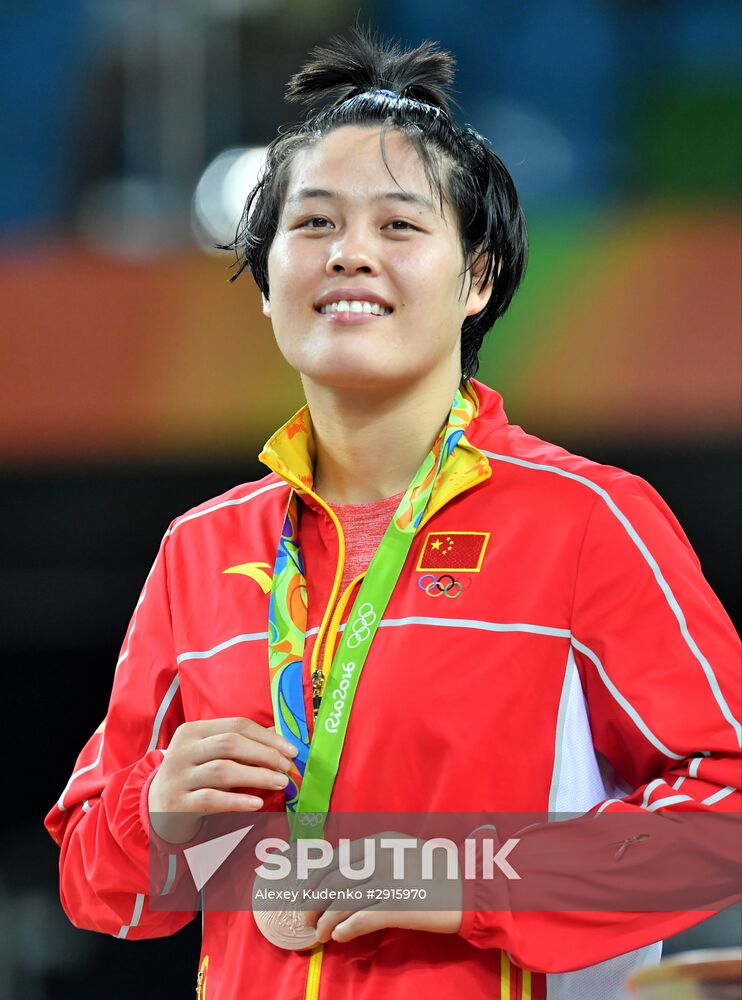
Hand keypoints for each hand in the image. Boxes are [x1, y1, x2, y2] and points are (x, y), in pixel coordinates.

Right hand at [148, 717, 297, 842]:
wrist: (154, 806)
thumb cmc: (193, 775)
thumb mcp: (210, 753)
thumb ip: (239, 744)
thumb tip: (278, 739)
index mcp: (193, 730)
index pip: (236, 725)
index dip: (267, 737)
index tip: (291, 750)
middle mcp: (183, 750)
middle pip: (231, 744)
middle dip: (265, 755)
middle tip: (287, 768)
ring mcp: (178, 776)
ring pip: (223, 770)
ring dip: (257, 776)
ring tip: (280, 783)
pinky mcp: (177, 803)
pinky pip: (211, 799)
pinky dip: (237, 800)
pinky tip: (257, 803)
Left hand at [302, 832, 462, 942]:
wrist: (467, 886)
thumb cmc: (434, 870)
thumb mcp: (401, 851)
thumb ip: (373, 857)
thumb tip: (341, 872)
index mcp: (378, 841)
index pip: (333, 860)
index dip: (313, 880)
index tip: (303, 894)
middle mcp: (379, 857)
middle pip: (332, 881)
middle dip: (313, 901)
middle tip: (305, 917)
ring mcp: (387, 881)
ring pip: (342, 902)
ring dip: (325, 920)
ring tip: (319, 934)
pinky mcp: (397, 906)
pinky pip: (360, 920)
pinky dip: (345, 929)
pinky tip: (339, 937)